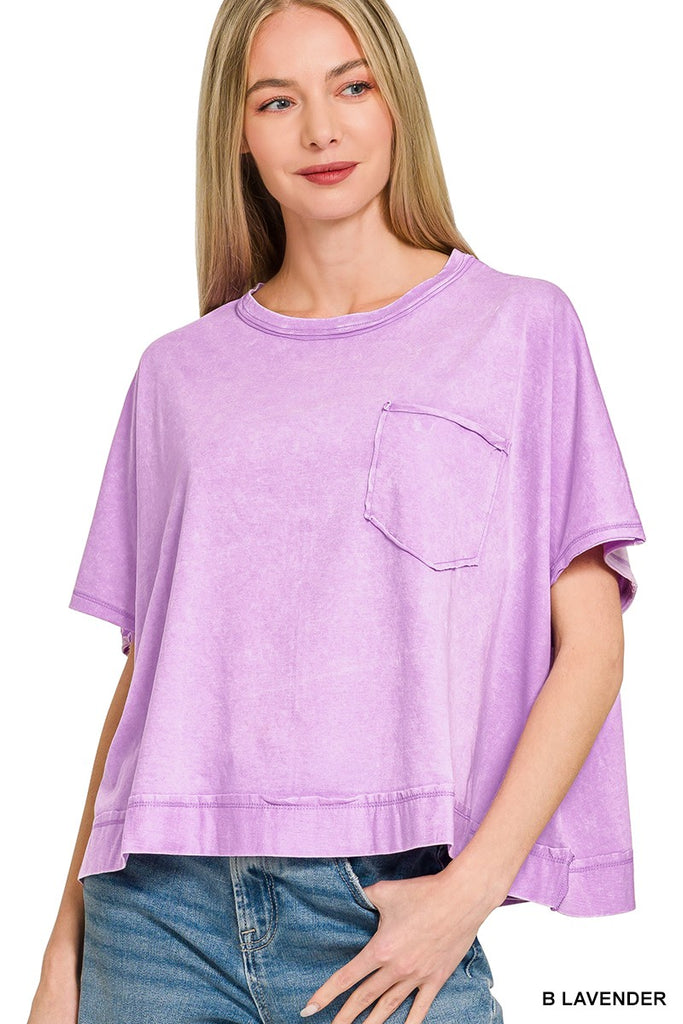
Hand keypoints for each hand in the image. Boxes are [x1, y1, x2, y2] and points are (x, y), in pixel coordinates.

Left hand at [299, 859, 500, 1023]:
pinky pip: (420, 1008)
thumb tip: (353, 895)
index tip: (309, 1008)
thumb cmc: (423, 892)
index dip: (325, 994)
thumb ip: (365, 896)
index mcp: (381, 949)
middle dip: (344, 1017)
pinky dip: (410, 1023)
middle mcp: (396, 969)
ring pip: (388, 1008)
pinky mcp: (436, 979)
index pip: (347, 977)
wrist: (461, 899)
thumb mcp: (385, 891)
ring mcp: (417, 977)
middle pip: (363, 999)